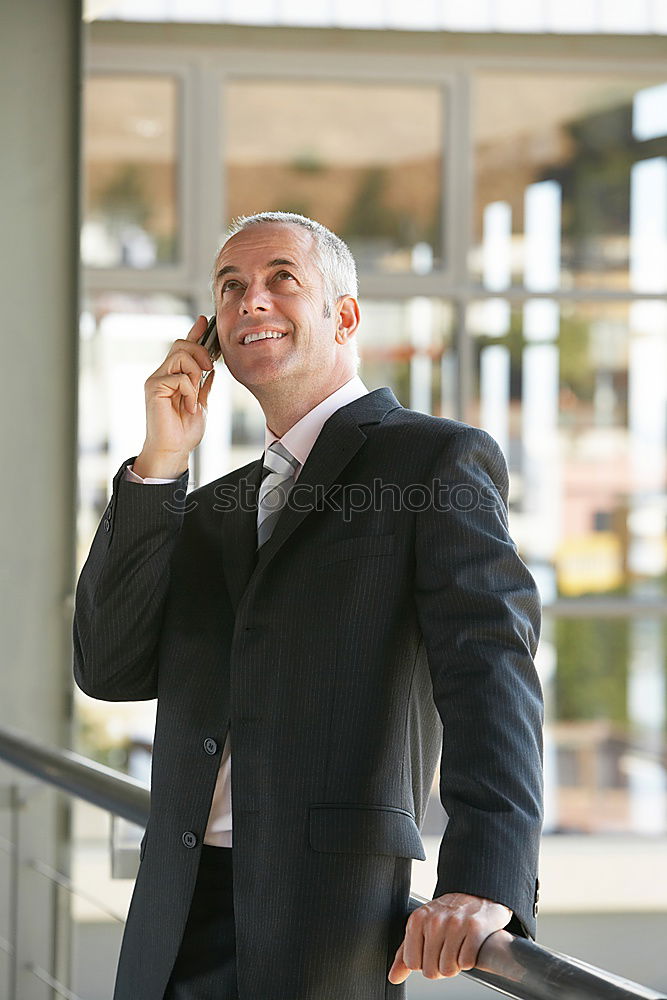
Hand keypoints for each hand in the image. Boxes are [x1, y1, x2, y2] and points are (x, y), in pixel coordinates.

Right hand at [134, 315, 215, 477]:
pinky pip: (178, 377)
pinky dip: (190, 391)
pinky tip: (189, 406)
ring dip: (194, 372)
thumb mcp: (201, 403)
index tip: (205, 321)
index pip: (183, 348)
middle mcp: (163, 374)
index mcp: (174, 376)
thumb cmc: (184, 431)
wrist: (174, 450)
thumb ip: (203, 385)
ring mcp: (157, 380)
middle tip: (209, 369)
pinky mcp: (154, 388)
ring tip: (195, 393)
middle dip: (200, 352)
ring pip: (180, 355)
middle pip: (181, 344)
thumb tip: (211, 369)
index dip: (194, 333)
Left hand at [388, 892, 511, 982]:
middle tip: (447, 950)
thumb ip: (405, 953)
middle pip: (430, 970)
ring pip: (448, 969)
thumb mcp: (421, 927)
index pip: (412, 963)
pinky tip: (469, 946)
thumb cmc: (447, 915)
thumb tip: (394, 977)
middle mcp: (435, 920)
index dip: (424, 964)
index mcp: (417, 919)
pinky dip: (469, 960)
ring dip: (455, 964)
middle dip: (440, 967)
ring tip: (458, 947)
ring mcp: (455, 923)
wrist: (477, 897)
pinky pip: (466, 963)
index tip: (432, 952)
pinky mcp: (475, 928)